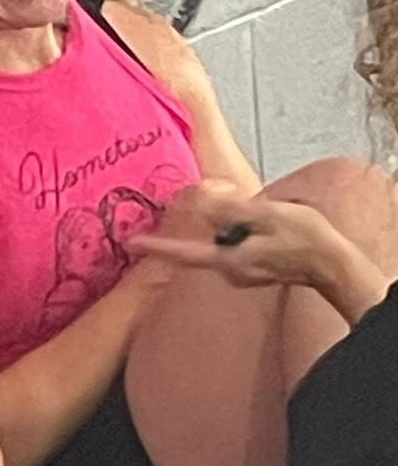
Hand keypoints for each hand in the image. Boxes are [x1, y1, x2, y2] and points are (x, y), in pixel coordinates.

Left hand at [129, 184, 349, 291]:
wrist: (332, 263)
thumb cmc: (304, 239)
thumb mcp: (264, 214)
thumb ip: (228, 211)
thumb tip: (199, 206)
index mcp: (227, 260)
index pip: (183, 253)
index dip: (157, 246)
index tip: (133, 243)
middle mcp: (229, 270)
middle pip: (204, 238)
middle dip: (208, 216)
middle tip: (229, 194)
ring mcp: (241, 271)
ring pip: (222, 238)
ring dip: (229, 220)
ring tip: (257, 208)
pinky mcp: (253, 267)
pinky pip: (236, 243)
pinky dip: (241, 228)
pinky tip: (262, 222)